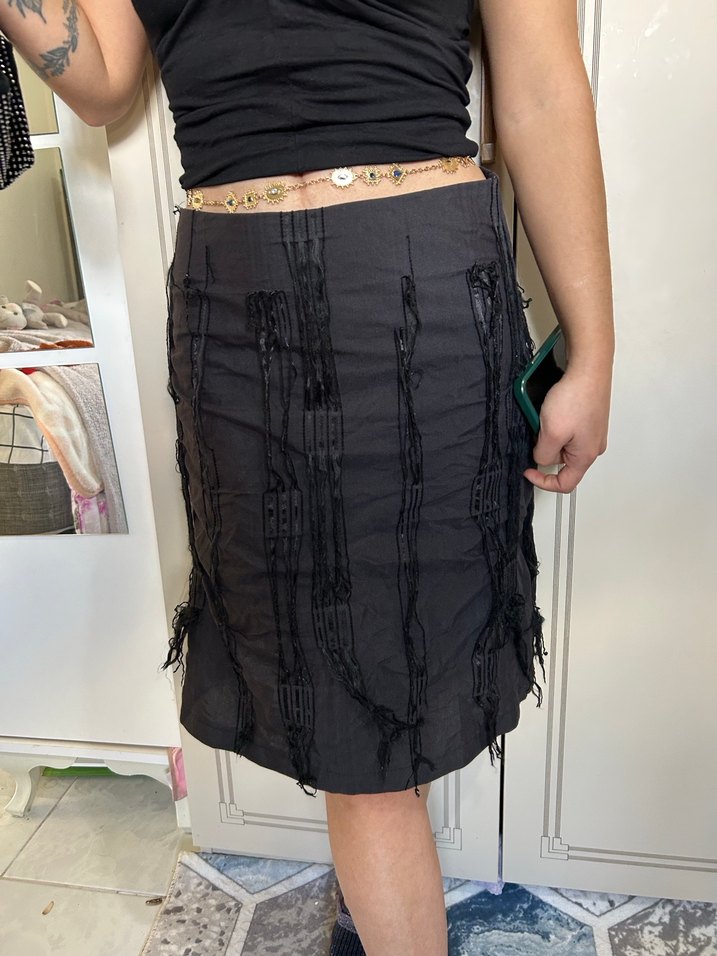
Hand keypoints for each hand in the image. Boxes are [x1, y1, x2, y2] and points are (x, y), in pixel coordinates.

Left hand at [523, 366, 611, 492]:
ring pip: (563, 443)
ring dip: (550, 433)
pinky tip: (554, 409)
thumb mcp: (551, 433)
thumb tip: (541, 459)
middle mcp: (593, 446)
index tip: (529, 471)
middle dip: (545, 448)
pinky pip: (567, 429)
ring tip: (547, 415)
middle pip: (562, 461)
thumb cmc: (576, 397)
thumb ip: (543, 454)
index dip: (543, 482)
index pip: (565, 484)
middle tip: (539, 430)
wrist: (589, 368)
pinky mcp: (588, 418)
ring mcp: (592, 431)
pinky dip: (556, 423)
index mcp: (586, 455)